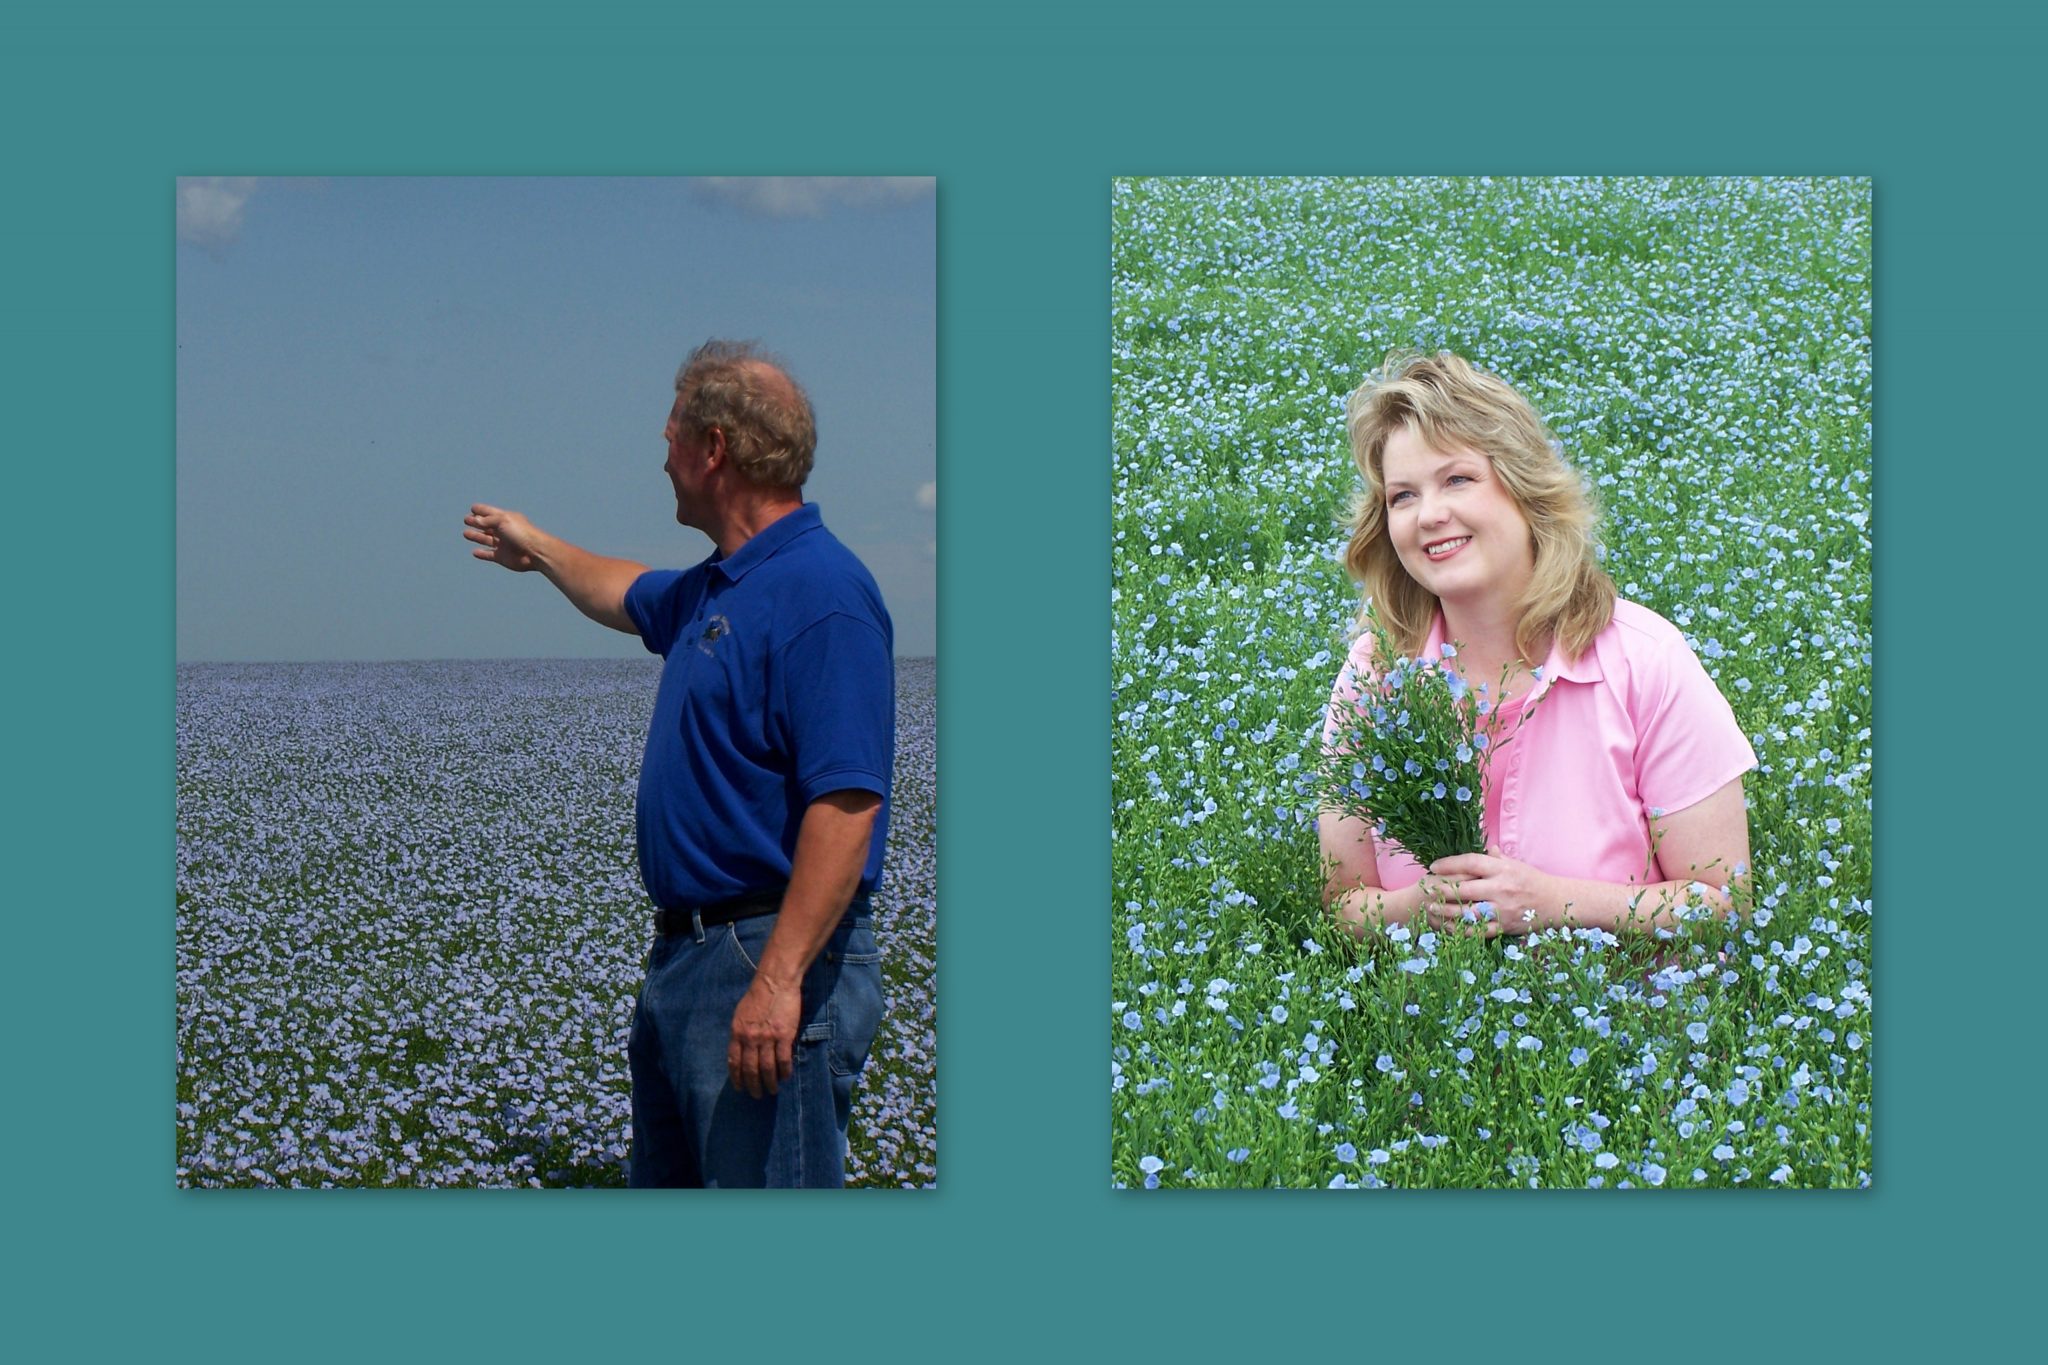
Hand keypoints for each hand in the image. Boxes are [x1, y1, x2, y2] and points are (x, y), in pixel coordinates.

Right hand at [464, 503, 543, 571]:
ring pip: (486, 539)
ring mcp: (503, 544)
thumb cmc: (522, 533)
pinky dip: (482, 554)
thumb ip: (487, 520)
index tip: (473, 508)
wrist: (535, 553)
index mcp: (506, 519)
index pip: (490, 513)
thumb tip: (474, 520)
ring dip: (476, 536)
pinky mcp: (502, 557)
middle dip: (476, 523)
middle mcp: (504, 531)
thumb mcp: (503, 521)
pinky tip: (474, 552)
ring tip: (465, 533)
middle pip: (487, 526)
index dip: (481, 510)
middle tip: (466, 520)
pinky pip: (489, 555)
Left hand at [728, 974, 799, 1098]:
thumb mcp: (740, 1014)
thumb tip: (741, 1050)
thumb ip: (740, 1033)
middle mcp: (750, 1039)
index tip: (740, 1088)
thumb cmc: (758, 996)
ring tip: (772, 1090)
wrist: (775, 982)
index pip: (734, 1062)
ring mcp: (768, 1038)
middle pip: (750, 1069)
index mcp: (737, 1033)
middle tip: (757, 1095)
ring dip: (769, 1083)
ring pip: (767, 1068)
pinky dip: (784, 1071)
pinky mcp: (784, 1036)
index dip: (737, 1078)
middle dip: (753, 1086)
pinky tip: (785, 1077)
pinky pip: (783, 1060)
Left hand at [1422, 846, 1556, 935]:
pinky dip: (1461, 930)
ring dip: (1446, 911)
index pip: (1470, 862)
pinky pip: (1478, 931)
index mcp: (1502, 869)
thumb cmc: (1533, 880)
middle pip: (1464, 888)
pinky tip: (1448, 928)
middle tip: (1426, 889)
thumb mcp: (1516, 864)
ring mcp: (1502, 909)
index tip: (1434, 866)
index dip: (1449, 864)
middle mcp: (1500, 888)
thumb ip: (1497, 858)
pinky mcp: (1504, 927)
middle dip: (1442, 889)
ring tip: (1431, 909)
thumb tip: (1485, 847)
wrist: (1557, 902)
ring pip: (1467, 912)